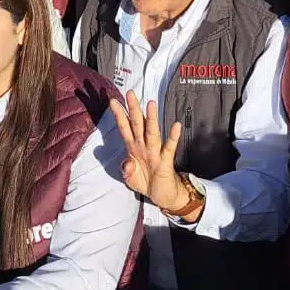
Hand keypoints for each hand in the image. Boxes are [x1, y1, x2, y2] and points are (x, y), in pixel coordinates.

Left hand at [109, 92, 193, 213]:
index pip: (125, 128)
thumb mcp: (130, 178)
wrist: (162, 195)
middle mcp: (144, 146)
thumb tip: (127, 163)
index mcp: (133, 148)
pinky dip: (173, 137)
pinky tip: (176, 125)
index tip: (112, 101)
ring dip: (152, 119)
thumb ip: (126, 170)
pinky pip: (169, 148)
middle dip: (133, 109)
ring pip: (152, 133)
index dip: (119, 115)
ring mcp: (155, 153)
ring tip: (151, 104)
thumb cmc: (146, 181)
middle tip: (130, 93)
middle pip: (138, 125)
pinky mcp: (165, 162)